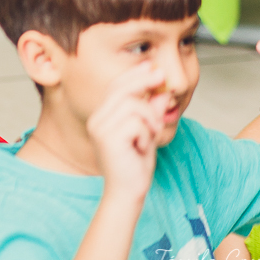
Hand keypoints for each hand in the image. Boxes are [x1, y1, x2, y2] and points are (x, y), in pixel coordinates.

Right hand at [87, 63, 171, 201]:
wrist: (127, 193)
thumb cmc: (135, 167)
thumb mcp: (147, 135)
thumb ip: (151, 115)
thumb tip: (160, 95)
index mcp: (102, 117)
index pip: (116, 87)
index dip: (135, 74)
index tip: (153, 66)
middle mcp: (97, 119)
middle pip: (121, 89)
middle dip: (145, 81)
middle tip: (162, 77)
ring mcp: (100, 128)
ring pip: (133, 105)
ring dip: (150, 118)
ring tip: (151, 135)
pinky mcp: (108, 137)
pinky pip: (136, 122)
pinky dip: (147, 133)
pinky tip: (142, 146)